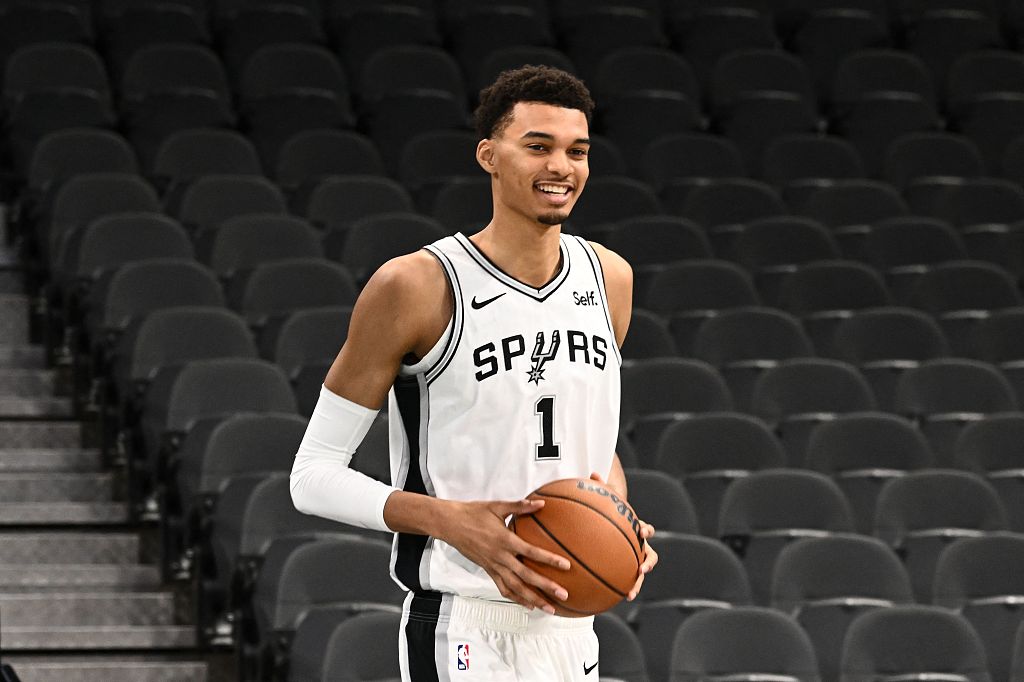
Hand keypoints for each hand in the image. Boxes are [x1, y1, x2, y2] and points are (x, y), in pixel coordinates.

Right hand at [438, 498, 569, 614]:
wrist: (450, 525)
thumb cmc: (474, 512)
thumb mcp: (497, 507)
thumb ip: (520, 506)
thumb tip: (542, 503)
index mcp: (504, 540)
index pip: (531, 552)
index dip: (549, 559)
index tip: (566, 566)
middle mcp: (500, 557)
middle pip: (526, 576)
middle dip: (546, 587)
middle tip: (564, 595)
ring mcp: (493, 566)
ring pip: (516, 588)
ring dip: (534, 599)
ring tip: (550, 609)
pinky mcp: (488, 571)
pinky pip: (503, 589)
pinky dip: (517, 599)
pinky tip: (529, 605)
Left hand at [588, 471, 657, 601]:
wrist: (615, 525)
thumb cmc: (610, 512)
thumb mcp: (607, 501)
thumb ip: (601, 488)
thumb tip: (593, 473)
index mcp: (637, 529)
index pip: (646, 529)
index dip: (646, 530)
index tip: (642, 531)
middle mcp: (639, 545)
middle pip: (650, 555)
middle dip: (648, 563)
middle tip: (642, 568)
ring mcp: (634, 558)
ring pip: (640, 574)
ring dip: (637, 584)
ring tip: (629, 594)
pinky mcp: (626, 568)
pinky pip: (622, 580)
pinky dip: (617, 588)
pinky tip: (605, 598)